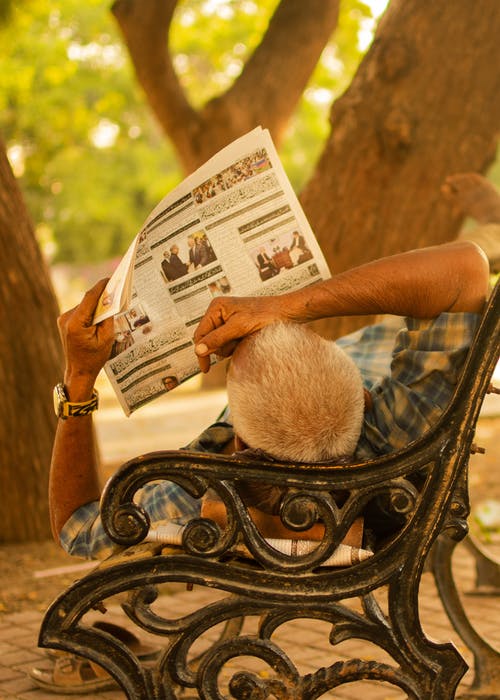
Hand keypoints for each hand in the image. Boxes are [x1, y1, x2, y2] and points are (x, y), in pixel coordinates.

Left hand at [57, 279, 114, 397]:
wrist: (79, 372)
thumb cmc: (94, 358)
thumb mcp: (107, 338)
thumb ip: (108, 318)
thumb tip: (110, 300)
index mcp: (76, 323)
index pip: (90, 298)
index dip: (101, 287)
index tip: (111, 279)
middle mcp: (66, 319)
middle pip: (87, 301)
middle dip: (101, 295)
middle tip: (116, 289)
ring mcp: (63, 320)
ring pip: (84, 305)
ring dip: (96, 304)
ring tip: (111, 302)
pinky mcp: (65, 322)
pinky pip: (81, 311)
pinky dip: (91, 311)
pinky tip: (101, 313)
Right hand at [193, 295, 286, 371]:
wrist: (287, 313)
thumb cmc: (266, 314)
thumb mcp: (239, 327)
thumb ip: (217, 338)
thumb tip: (198, 350)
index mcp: (217, 307)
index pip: (200, 334)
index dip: (202, 351)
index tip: (205, 368)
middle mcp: (220, 313)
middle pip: (210, 340)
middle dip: (222, 347)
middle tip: (237, 343)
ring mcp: (229, 321)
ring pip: (221, 344)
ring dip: (231, 347)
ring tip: (245, 339)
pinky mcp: (238, 328)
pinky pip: (231, 343)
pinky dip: (238, 346)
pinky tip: (247, 340)